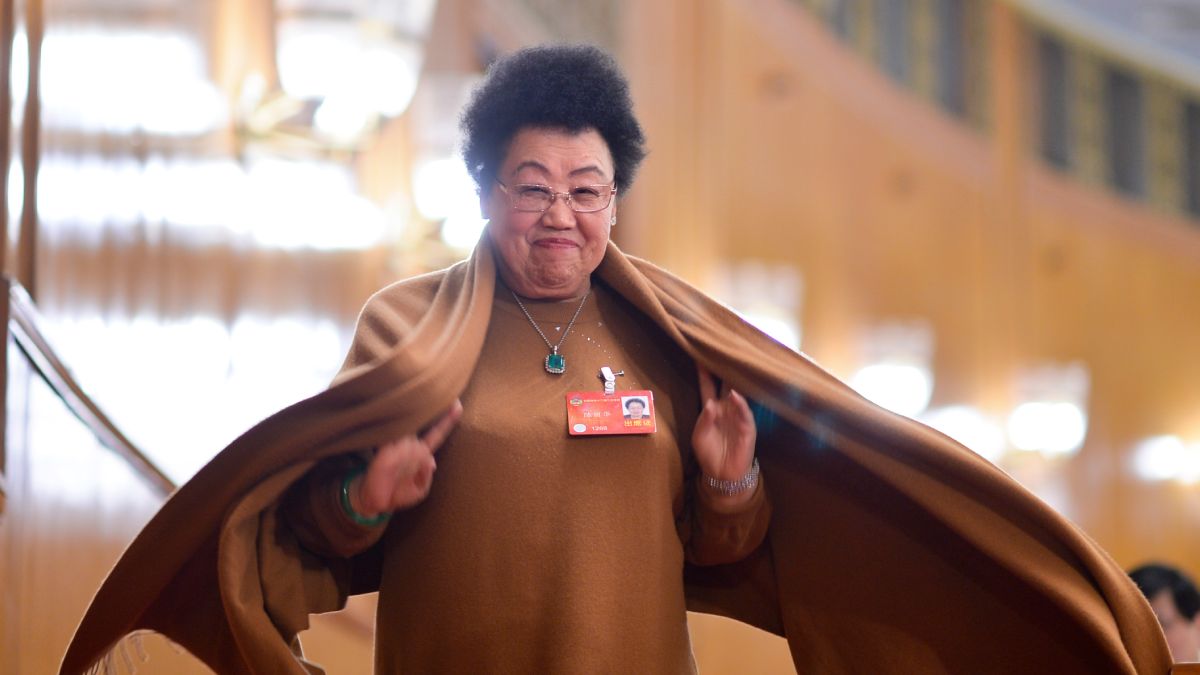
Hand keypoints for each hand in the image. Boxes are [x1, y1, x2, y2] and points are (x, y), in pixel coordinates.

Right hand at [350, 399, 463, 515]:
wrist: (377, 504)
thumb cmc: (400, 495)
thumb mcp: (420, 488)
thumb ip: (426, 474)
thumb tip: (431, 462)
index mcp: (422, 453)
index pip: (436, 434)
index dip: (447, 421)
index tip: (458, 405)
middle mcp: (410, 446)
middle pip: (420, 423)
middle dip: (427, 409)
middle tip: (436, 390)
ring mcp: (397, 447)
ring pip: (408, 428)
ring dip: (411, 418)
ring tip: (416, 398)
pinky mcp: (385, 453)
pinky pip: (391, 437)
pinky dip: (394, 429)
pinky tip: (398, 414)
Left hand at [692, 366, 756, 492]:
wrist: (722, 474)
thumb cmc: (708, 453)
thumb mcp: (699, 436)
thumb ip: (704, 419)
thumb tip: (711, 404)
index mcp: (712, 408)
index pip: (708, 386)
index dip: (704, 372)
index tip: (700, 356)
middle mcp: (726, 408)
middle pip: (726, 384)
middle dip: (724, 369)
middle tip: (723, 351)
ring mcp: (738, 416)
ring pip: (738, 394)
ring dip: (736, 382)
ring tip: (733, 366)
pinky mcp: (747, 428)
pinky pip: (745, 414)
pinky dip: (741, 404)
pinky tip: (736, 396)